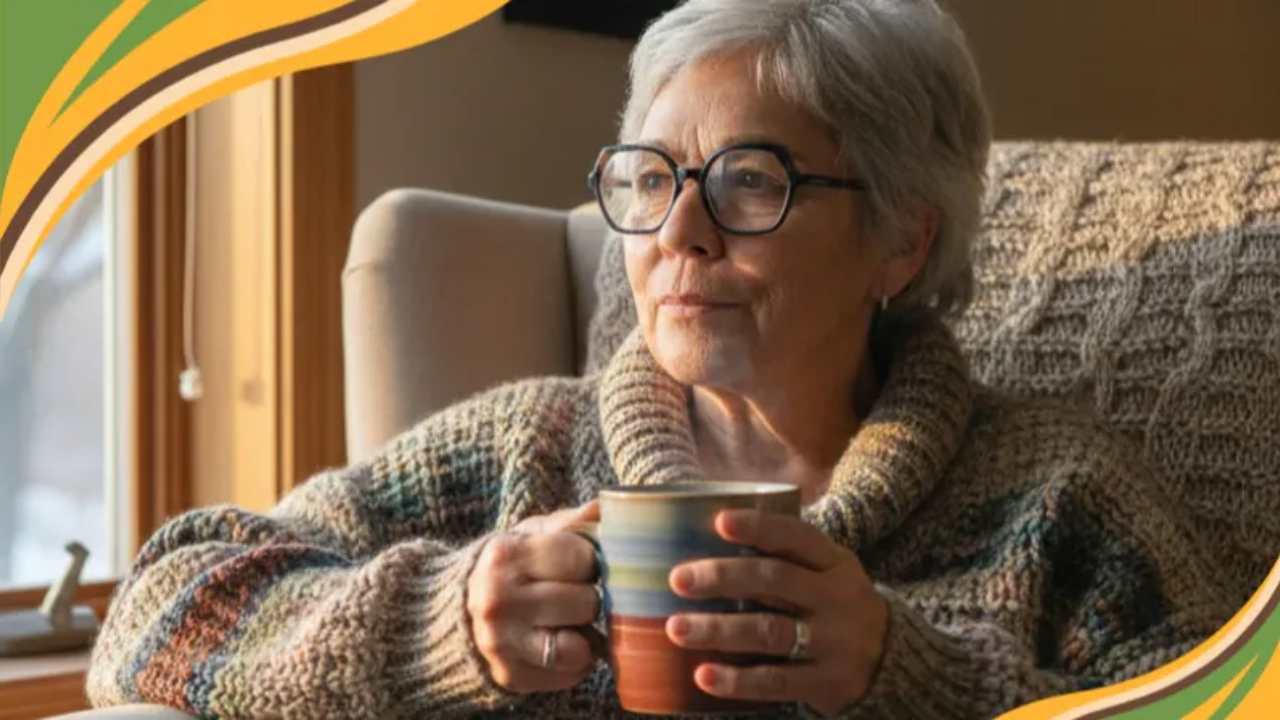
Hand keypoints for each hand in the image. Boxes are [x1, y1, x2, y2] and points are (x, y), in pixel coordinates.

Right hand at [467, 501, 601, 693]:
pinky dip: (575, 661)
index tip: (579, 564)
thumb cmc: (510, 567)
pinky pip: (571, 674)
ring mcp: (501, 643)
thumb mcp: (531, 534)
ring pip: (580, 646)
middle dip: (588, 598)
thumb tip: (605, 506)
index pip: (582, 558)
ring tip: (570, 621)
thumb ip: (571, 522)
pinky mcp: (510, 675)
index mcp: (504, 555)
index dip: (590, 561)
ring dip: (584, 634)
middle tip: (573, 594)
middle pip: (586, 603)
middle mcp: (497, 601)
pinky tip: (561, 643)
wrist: (456, 610)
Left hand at [665, 509, 888, 716]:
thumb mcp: (827, 572)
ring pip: (770, 632)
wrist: (893, 659)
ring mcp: (834, 642)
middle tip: (678, 579)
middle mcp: (836, 598)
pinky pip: (777, 681)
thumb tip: (705, 534)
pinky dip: (737, 680)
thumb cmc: (835, 604)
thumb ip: (784, 557)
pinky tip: (704, 676)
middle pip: (775, 581)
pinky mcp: (827, 682)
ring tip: (677, 628)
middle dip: (723, 577)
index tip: (720, 521)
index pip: (796, 537)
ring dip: (719, 630)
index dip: (759, 527)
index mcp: (834, 563)